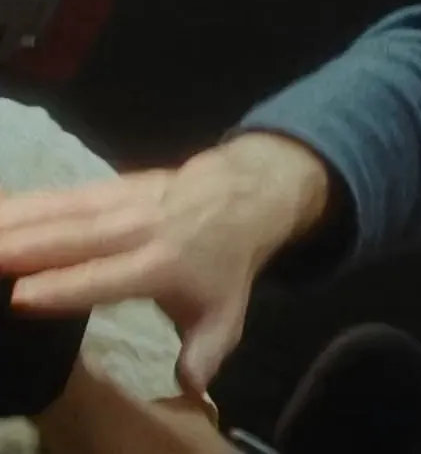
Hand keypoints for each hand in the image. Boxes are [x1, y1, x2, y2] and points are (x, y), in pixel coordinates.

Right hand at [0, 134, 332, 393]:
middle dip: (22, 250)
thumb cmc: (224, 266)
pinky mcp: (110, 186)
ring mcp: (123, 203)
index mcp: (163, 265)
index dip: (65, 287)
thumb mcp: (225, 314)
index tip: (21, 298)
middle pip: (73, 239)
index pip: (106, 277)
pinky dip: (26, 201)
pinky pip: (63, 195)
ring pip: (61, 213)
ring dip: (16, 222)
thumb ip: (204, 353)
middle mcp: (138, 230)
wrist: (245, 197)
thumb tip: (190, 388)